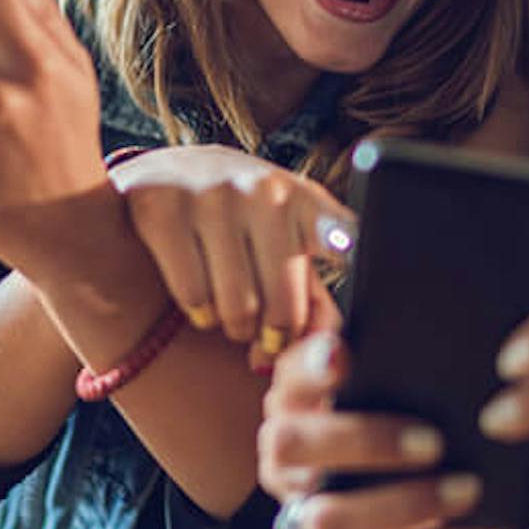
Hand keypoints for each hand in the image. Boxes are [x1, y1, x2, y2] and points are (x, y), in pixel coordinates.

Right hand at [109, 146, 351, 364]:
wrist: (165, 174)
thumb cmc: (243, 222)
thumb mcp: (287, 241)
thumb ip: (316, 295)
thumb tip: (326, 353)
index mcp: (306, 200)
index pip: (345, 237)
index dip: (356, 262)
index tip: (366, 277)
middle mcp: (264, 190)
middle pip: (284, 306)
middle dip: (275, 336)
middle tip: (266, 336)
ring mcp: (212, 194)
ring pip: (237, 308)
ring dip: (234, 327)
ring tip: (233, 313)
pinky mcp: (163, 208)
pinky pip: (194, 296)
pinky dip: (199, 311)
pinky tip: (201, 297)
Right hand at [257, 332, 501, 528]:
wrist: (420, 497)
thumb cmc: (409, 422)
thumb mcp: (406, 390)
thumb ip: (407, 371)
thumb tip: (446, 361)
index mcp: (295, 400)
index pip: (289, 376)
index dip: (311, 367)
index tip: (345, 358)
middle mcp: (282, 459)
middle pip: (291, 445)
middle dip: (364, 441)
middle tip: (435, 441)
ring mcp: (294, 518)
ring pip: (323, 521)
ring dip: (400, 507)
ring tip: (465, 491)